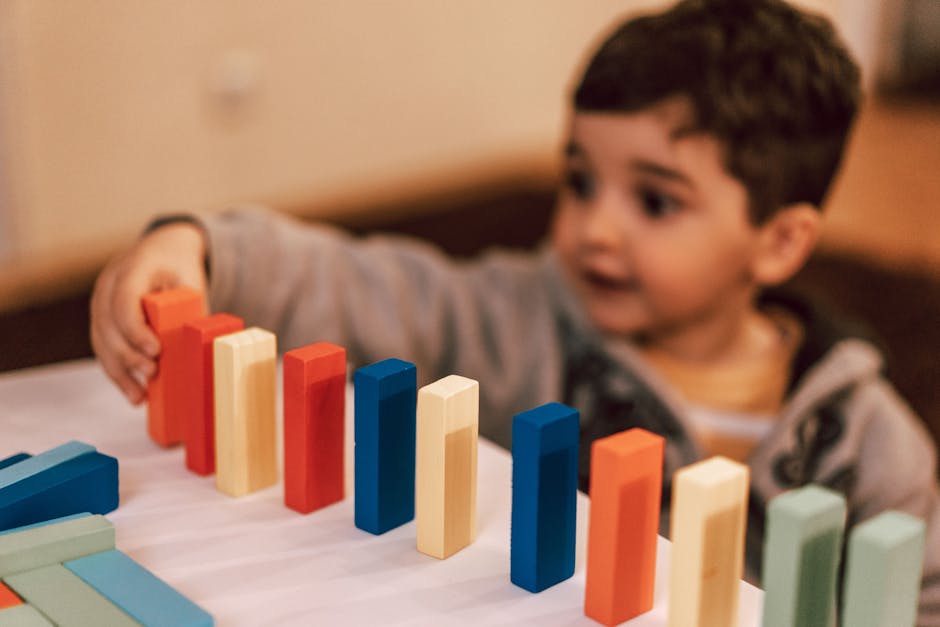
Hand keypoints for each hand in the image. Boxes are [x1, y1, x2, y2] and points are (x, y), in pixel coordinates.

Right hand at [90, 222, 207, 404]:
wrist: (163, 251)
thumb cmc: (180, 268)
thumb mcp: (190, 281)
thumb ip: (189, 310)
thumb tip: (199, 348)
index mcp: (132, 268)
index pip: (124, 300)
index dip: (135, 329)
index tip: (155, 350)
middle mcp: (108, 284)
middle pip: (108, 324)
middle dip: (129, 354)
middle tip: (153, 373)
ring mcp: (100, 302)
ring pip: (101, 341)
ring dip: (120, 371)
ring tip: (139, 396)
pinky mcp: (101, 319)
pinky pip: (104, 348)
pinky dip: (118, 372)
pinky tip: (134, 393)